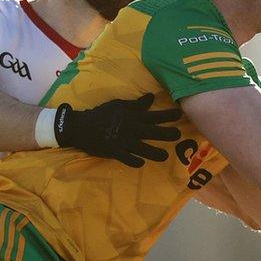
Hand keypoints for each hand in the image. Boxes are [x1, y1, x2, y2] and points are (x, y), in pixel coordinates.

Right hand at [54, 93, 181, 167]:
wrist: (81, 127)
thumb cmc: (101, 114)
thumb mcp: (118, 105)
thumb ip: (136, 104)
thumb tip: (152, 97)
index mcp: (132, 117)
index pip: (154, 115)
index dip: (168, 115)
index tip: (179, 114)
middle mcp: (131, 129)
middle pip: (154, 132)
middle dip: (168, 134)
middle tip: (178, 135)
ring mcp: (123, 142)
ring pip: (144, 149)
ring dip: (156, 153)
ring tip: (165, 156)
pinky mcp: (115, 152)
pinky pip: (129, 159)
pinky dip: (136, 162)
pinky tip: (142, 163)